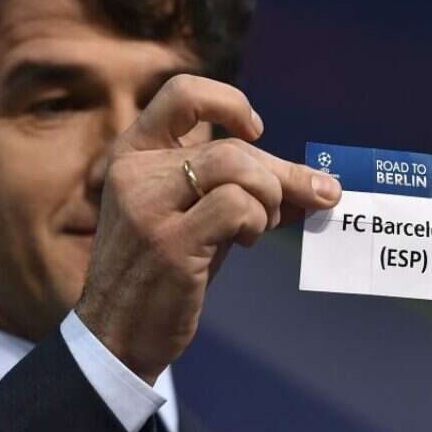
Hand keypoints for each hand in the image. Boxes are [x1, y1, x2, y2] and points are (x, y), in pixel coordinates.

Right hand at [76, 75, 340, 382]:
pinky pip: (236, 206)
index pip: (182, 94)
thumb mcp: (194, 220)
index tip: (256, 132)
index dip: (230, 103)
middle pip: (230, 148)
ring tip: (260, 227)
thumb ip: (238, 193)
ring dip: (270, 198)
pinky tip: (244, 242)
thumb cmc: (162, 277)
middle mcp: (132, 172)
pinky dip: (256, 222)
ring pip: (236, 168)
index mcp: (130, 155)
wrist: (117, 337)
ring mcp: (147, 206)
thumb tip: (313, 184)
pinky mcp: (168, 242)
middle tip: (315, 197)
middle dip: (283, 174)